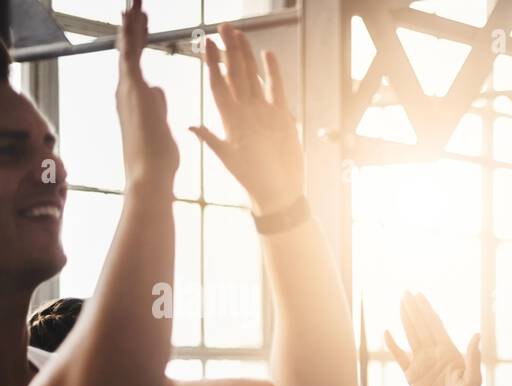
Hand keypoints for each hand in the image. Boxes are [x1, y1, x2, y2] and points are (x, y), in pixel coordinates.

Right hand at [116, 0, 179, 192]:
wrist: (149, 174)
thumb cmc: (159, 159)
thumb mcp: (161, 125)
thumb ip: (157, 105)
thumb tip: (158, 90)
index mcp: (135, 98)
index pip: (135, 62)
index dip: (138, 41)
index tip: (142, 23)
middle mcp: (126, 90)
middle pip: (128, 50)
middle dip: (132, 26)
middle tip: (135, 3)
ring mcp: (127, 88)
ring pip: (128, 47)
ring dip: (132, 24)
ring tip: (135, 2)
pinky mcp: (133, 88)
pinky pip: (131, 53)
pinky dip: (132, 33)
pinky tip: (134, 14)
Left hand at [192, 24, 303, 215]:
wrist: (279, 193)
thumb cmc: (253, 180)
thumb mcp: (230, 160)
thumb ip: (213, 141)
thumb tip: (191, 126)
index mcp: (231, 119)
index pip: (219, 84)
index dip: (213, 63)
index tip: (206, 42)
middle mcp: (245, 112)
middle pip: (236, 74)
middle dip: (229, 51)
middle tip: (224, 26)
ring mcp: (264, 113)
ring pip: (253, 78)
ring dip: (247, 56)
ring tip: (240, 33)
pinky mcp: (282, 118)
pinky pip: (276, 90)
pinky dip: (273, 73)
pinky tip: (267, 54)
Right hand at [385, 292, 482, 385]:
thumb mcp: (472, 381)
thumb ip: (473, 358)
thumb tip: (476, 335)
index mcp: (448, 351)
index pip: (436, 326)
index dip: (428, 310)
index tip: (420, 295)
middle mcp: (434, 353)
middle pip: (422, 326)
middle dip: (414, 309)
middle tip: (406, 292)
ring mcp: (421, 362)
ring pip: (411, 336)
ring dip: (405, 320)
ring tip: (400, 303)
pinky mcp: (411, 374)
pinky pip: (400, 356)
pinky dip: (393, 345)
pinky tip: (387, 332)